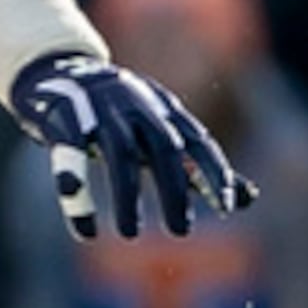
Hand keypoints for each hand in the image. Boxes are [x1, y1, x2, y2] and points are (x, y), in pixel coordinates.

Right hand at [11, 51, 252, 239]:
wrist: (57, 73)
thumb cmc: (122, 115)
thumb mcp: (164, 133)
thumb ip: (201, 166)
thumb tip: (250, 198)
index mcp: (165, 110)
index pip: (199, 141)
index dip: (215, 172)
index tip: (228, 207)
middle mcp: (136, 106)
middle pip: (163, 147)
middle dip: (174, 190)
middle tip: (181, 231)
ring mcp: (99, 111)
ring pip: (119, 154)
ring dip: (126, 197)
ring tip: (130, 235)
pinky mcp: (63, 120)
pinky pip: (71, 160)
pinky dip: (77, 196)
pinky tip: (86, 229)